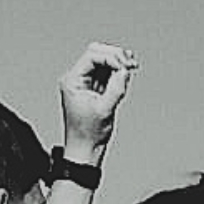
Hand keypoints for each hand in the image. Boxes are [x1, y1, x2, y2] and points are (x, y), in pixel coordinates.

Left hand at [59, 41, 137, 157]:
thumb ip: (116, 88)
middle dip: (115, 56)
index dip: (111, 57)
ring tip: (131, 67)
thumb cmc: (88, 135)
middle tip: (131, 63)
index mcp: (72, 81)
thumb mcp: (104, 109)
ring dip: (118, 62)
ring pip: (103, 61)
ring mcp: (85, 83)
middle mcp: (77, 79)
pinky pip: (107, 72)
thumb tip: (125, 70)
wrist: (85, 150)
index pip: (92, 56)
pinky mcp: (95, 89)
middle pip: (96, 53)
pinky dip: (117, 70)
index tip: (126, 65)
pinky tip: (126, 73)